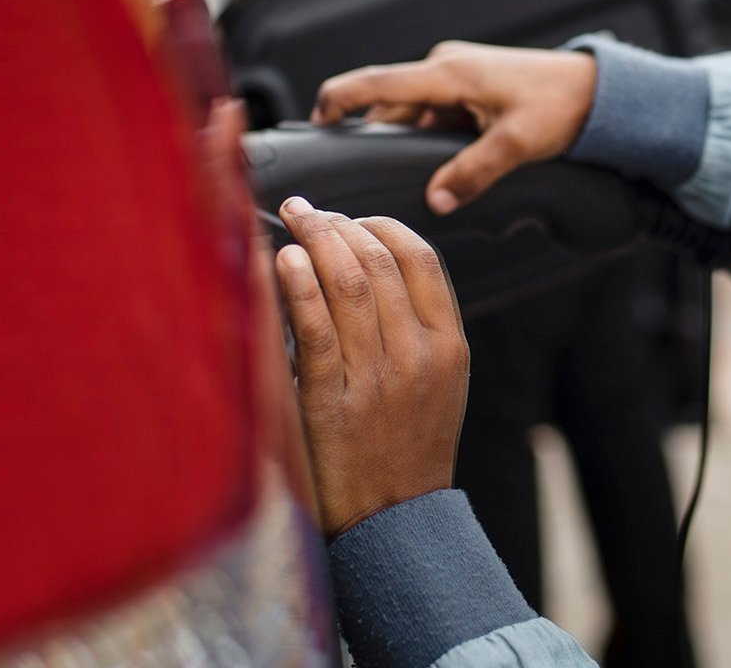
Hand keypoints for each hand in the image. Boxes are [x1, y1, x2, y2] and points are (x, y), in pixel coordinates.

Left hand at [274, 196, 468, 536]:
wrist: (392, 521)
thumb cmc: (408, 449)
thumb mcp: (439, 384)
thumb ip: (419, 328)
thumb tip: (373, 265)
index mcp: (450, 346)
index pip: (421, 259)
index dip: (381, 225)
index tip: (351, 218)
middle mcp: (417, 356)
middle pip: (379, 262)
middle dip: (338, 223)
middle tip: (308, 209)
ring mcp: (376, 378)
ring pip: (347, 284)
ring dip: (315, 241)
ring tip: (292, 221)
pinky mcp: (330, 400)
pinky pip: (313, 326)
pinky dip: (296, 285)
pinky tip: (281, 261)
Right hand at [311, 41, 597, 214]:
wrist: (595, 89)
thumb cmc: (560, 106)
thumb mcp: (516, 144)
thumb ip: (473, 173)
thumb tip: (435, 202)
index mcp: (449, 73)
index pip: (377, 83)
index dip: (339, 99)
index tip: (315, 123)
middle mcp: (445, 67)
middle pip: (389, 105)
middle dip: (375, 138)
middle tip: (362, 178)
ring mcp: (455, 75)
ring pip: (411, 113)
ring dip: (407, 142)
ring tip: (408, 176)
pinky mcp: (467, 87)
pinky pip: (432, 114)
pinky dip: (427, 138)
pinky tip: (438, 164)